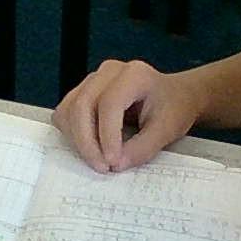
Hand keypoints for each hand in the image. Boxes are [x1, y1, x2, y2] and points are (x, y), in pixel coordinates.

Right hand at [54, 59, 203, 172]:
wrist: (175, 96)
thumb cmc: (173, 107)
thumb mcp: (167, 129)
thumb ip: (143, 148)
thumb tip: (116, 164)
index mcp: (134, 74)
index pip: (109, 103)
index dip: (107, 136)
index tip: (113, 162)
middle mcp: (108, 72)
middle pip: (82, 105)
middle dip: (88, 142)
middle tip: (102, 167)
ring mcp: (92, 80)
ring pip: (69, 110)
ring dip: (78, 140)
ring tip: (98, 160)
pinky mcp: (83, 92)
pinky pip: (66, 113)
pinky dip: (73, 135)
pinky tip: (91, 147)